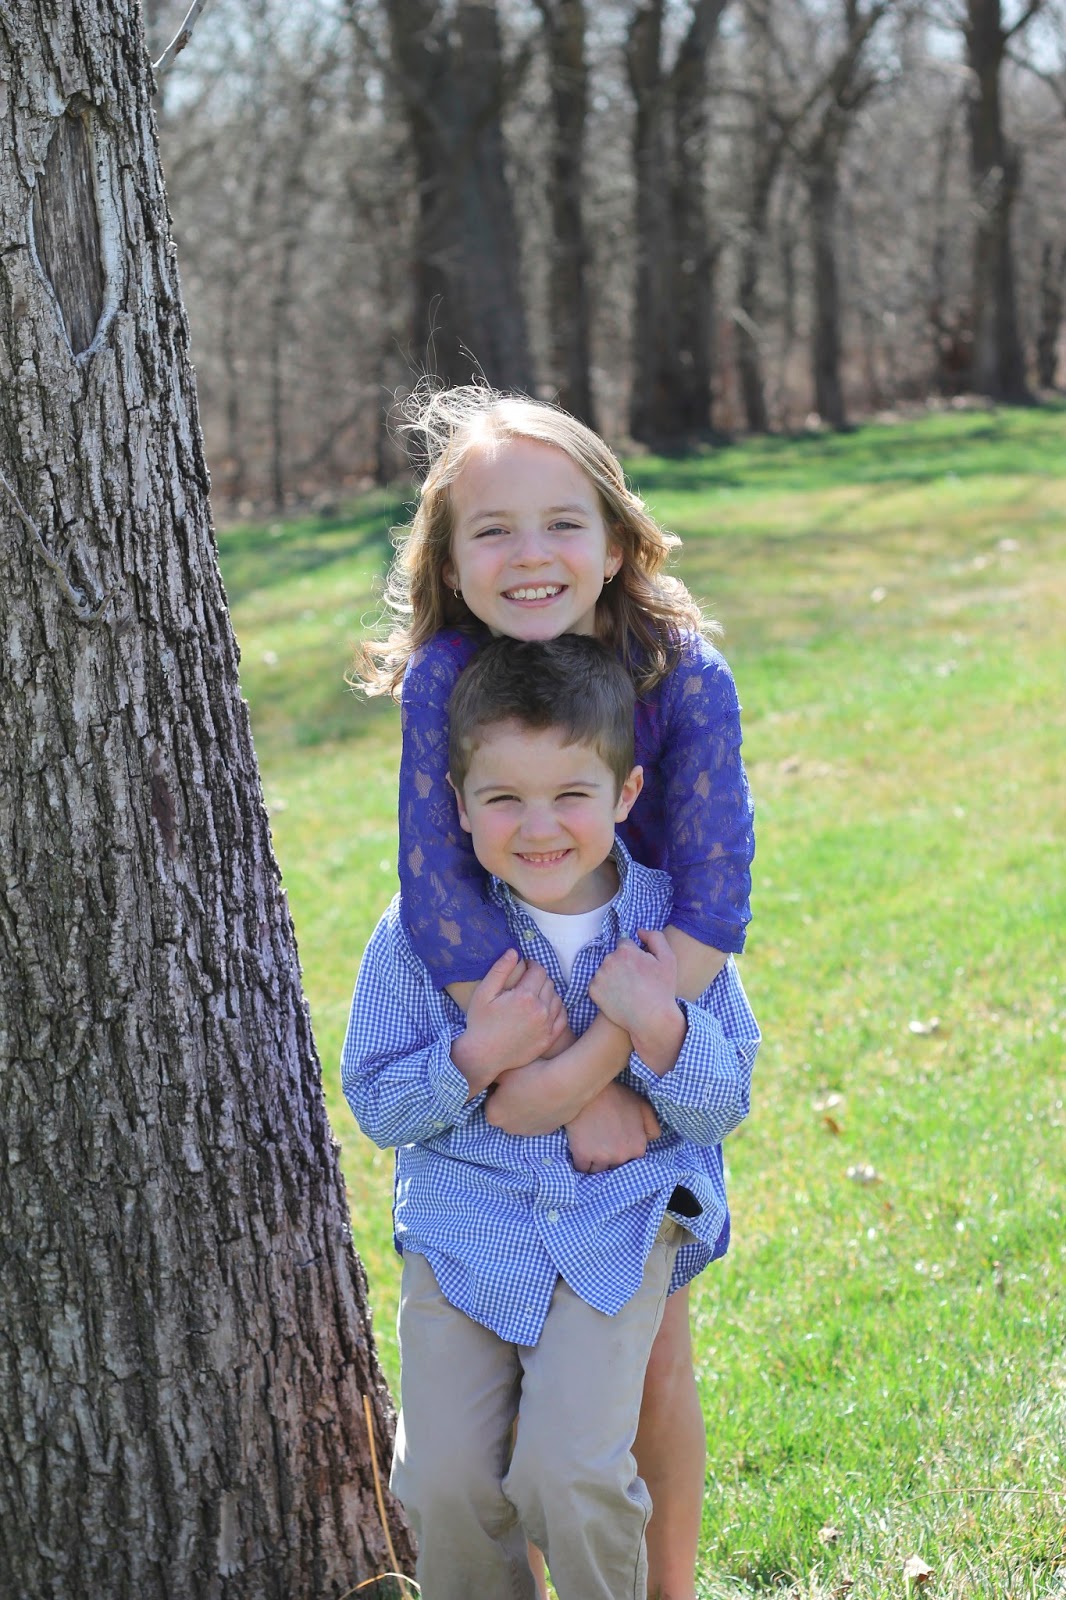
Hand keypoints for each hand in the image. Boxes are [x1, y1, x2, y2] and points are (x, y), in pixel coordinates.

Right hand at [451, 951, 566, 1094]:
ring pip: (557, 998)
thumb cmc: (480, 1023)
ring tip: (533, 996)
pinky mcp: (548, 1039)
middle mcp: (540, 1010)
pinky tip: (545, 1009)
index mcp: (524, 996)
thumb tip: (514, 951)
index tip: (525, 967)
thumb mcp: (484, 993)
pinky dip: (556, 1009)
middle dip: (539, 978)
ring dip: (548, 993)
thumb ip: (500, 970)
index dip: (532, 965)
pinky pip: (562, 1017)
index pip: (539, 970)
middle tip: (526, 982)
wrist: (483, 1056)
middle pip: (549, 983)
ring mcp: (546, 1026)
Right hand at [564, 1081, 660, 1172]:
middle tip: (602, 1140)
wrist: (588, 1089)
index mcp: (637, 1148)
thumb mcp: (643, 1106)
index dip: (622, 1150)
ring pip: (597, 1169)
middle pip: (614, 1167)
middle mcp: (621, 1157)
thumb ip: (652, 1127)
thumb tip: (649, 1142)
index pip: (631, 1161)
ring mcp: (601, 1157)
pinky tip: (580, 1148)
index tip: (615, 1141)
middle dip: (609, 1157)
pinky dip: (581, 1161)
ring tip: (590, 1143)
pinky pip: (581, 1168)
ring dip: (594, 1161)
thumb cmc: (616, 1096)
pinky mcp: (582, 1155)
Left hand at [588, 930, 680, 1045]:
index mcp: (625, 950)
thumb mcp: (668, 959)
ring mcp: (599, 975)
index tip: (641, 968)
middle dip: (622, 964)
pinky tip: (618, 997)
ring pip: (605, 970)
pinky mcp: (593, 990)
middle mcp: (609, 960)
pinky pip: (598, 984)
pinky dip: (605, 989)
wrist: (651, 1019)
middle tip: (636, 981)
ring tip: (628, 990)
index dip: (634, 955)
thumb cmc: (662, 989)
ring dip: (613, 976)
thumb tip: (639, 931)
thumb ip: (655, 937)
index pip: (624, 944)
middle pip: (614, 956)